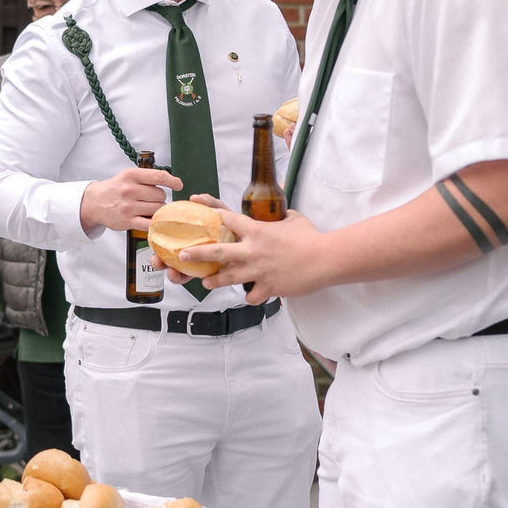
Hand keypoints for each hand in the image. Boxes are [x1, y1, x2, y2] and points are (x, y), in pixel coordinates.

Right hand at [80, 166, 181, 232]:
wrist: (94, 202)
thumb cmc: (115, 189)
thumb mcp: (128, 175)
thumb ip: (148, 177)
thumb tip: (173, 181)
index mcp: (131, 175)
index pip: (159, 176)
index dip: (172, 181)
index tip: (178, 185)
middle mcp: (130, 190)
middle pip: (160, 195)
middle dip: (160, 198)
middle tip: (152, 200)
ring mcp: (128, 207)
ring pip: (157, 209)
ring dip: (158, 211)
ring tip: (150, 209)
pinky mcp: (127, 221)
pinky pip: (149, 224)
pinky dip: (155, 223)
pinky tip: (153, 221)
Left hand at [177, 205, 330, 301]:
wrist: (325, 259)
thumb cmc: (311, 237)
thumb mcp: (294, 219)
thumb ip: (282, 217)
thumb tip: (282, 212)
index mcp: (257, 231)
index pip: (229, 220)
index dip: (215, 217)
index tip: (203, 216)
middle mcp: (253, 251)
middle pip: (217, 253)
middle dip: (197, 254)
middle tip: (182, 256)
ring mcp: (258, 271)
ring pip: (228, 278)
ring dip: (215, 281)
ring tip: (206, 283)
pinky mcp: (268, 287)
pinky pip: (251, 295)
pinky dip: (251, 295)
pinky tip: (253, 294)